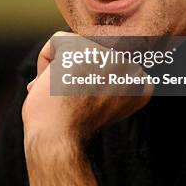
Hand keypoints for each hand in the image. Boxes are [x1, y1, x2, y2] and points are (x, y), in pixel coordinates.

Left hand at [22, 32, 152, 151]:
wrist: (58, 141)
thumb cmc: (75, 126)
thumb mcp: (107, 102)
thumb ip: (109, 78)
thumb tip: (89, 48)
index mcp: (141, 81)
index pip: (110, 63)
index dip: (91, 82)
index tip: (87, 103)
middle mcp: (128, 63)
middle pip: (92, 51)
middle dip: (75, 72)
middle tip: (71, 101)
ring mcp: (105, 52)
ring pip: (74, 45)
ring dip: (60, 69)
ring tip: (61, 94)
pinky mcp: (78, 47)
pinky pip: (55, 43)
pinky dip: (44, 64)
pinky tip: (51, 85)